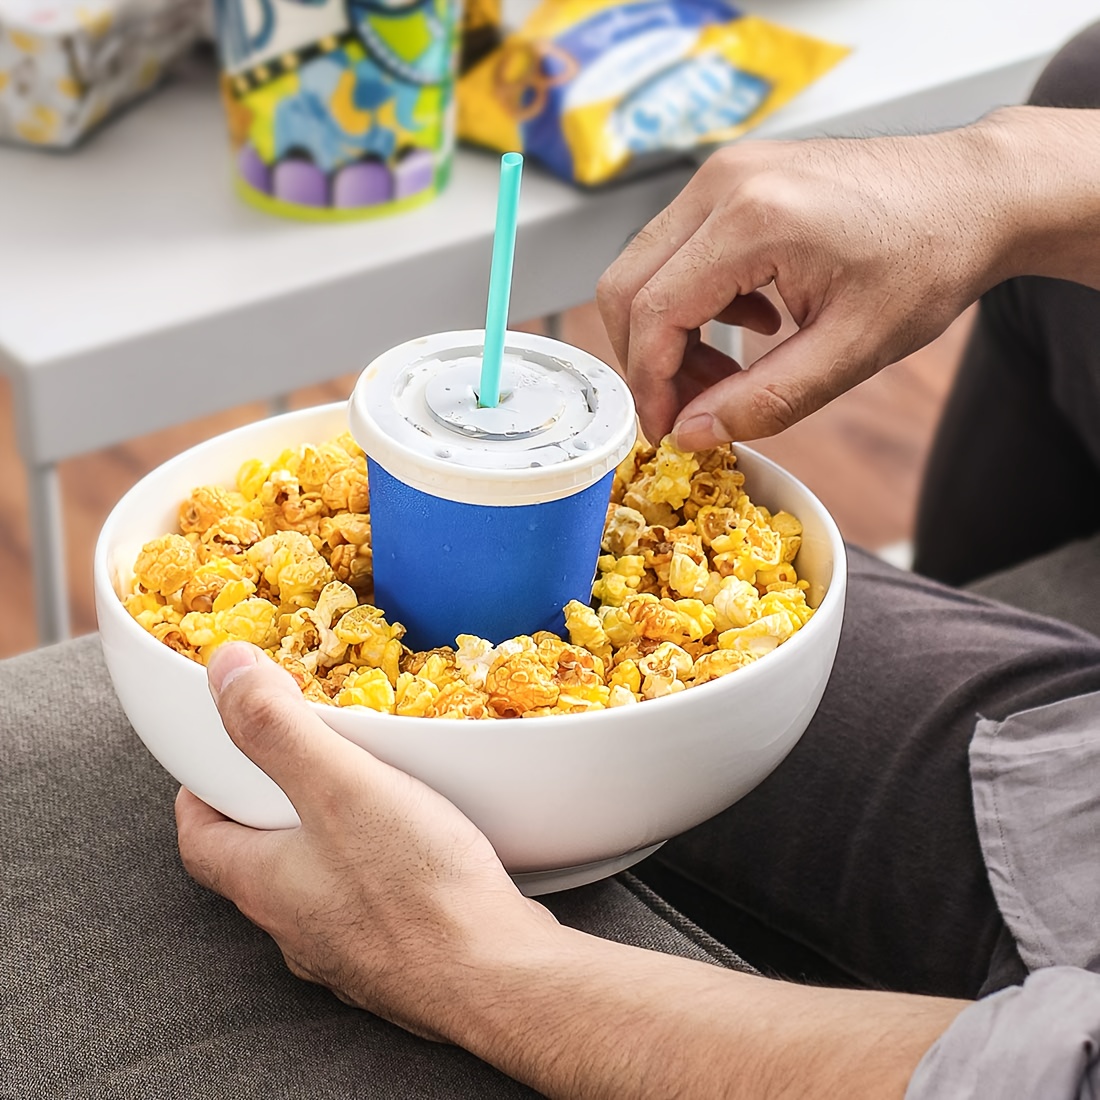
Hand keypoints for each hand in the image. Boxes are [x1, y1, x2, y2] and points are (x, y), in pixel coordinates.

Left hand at [175, 642, 555, 1039]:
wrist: (495, 975)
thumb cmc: (415, 888)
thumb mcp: (339, 788)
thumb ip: (278, 729)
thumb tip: (225, 669)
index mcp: (265, 883)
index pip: (201, 839)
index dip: (201, 795)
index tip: (213, 765)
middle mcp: (296, 924)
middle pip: (258, 861)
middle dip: (270, 810)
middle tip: (296, 765)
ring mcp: (347, 948)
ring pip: (317, 884)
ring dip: (327, 839)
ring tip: (361, 795)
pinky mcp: (399, 956)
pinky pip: (371, 903)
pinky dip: (377, 868)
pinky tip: (416, 848)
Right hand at [597, 122, 1011, 449]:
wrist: (976, 193)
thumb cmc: (930, 259)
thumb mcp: (853, 349)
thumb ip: (765, 399)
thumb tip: (692, 433)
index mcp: (753, 217)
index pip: (654, 310)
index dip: (649, 382)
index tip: (664, 430)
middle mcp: (723, 181)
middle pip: (628, 283)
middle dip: (647, 359)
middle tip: (689, 409)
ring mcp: (725, 172)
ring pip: (646, 267)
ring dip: (670, 333)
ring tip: (728, 373)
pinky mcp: (734, 178)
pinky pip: (678, 248)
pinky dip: (693, 301)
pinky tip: (752, 324)